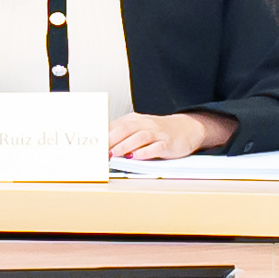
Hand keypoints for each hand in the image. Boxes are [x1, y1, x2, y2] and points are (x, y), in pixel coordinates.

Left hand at [107, 110, 232, 161]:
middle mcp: (144, 124)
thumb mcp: (138, 129)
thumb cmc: (158, 132)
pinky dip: (144, 152)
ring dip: (124, 146)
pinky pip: (155, 147)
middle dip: (110, 140)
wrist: (186, 128)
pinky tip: (136, 157)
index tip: (91, 145)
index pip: (114, 126)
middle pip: (124, 129)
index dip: (102, 135)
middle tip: (99, 151)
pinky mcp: (167, 143)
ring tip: (113, 155)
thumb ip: (121, 135)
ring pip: (138, 137)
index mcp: (134, 120)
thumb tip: (101, 146)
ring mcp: (157, 133)